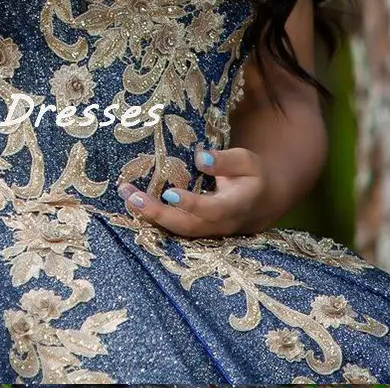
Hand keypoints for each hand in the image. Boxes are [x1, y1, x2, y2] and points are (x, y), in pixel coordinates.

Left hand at [117, 146, 273, 236]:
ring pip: (178, 230)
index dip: (191, 204)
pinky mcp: (198, 231)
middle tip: (131, 196)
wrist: (263, 202)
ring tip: (126, 195)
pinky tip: (134, 202)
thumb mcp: (246, 162)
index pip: (212, 210)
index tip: (170, 193)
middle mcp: (220, 225)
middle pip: (187, 226)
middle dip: (157, 213)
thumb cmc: (253, 176)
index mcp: (235, 206)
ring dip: (150, 215)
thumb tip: (200, 158)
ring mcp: (208, 232)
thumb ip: (225, 161)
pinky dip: (154, 218)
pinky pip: (175, 229)